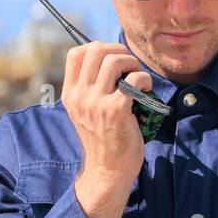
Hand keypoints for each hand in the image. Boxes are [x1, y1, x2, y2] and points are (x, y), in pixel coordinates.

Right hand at [62, 41, 151, 217]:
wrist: (108, 170)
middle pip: (95, 49)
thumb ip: (91, 89)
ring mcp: (96, 102)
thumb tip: (110, 60)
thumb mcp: (87, 112)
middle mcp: (80, 96)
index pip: (75, 53)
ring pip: (114, 60)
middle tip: (130, 65)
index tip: (113, 59)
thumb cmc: (104, 139)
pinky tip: (146, 92)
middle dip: (118, 50)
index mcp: (70, 94)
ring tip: (139, 78)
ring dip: (133, 63)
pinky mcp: (116, 110)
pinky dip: (145, 80)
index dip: (97, 47)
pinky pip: (134, 79)